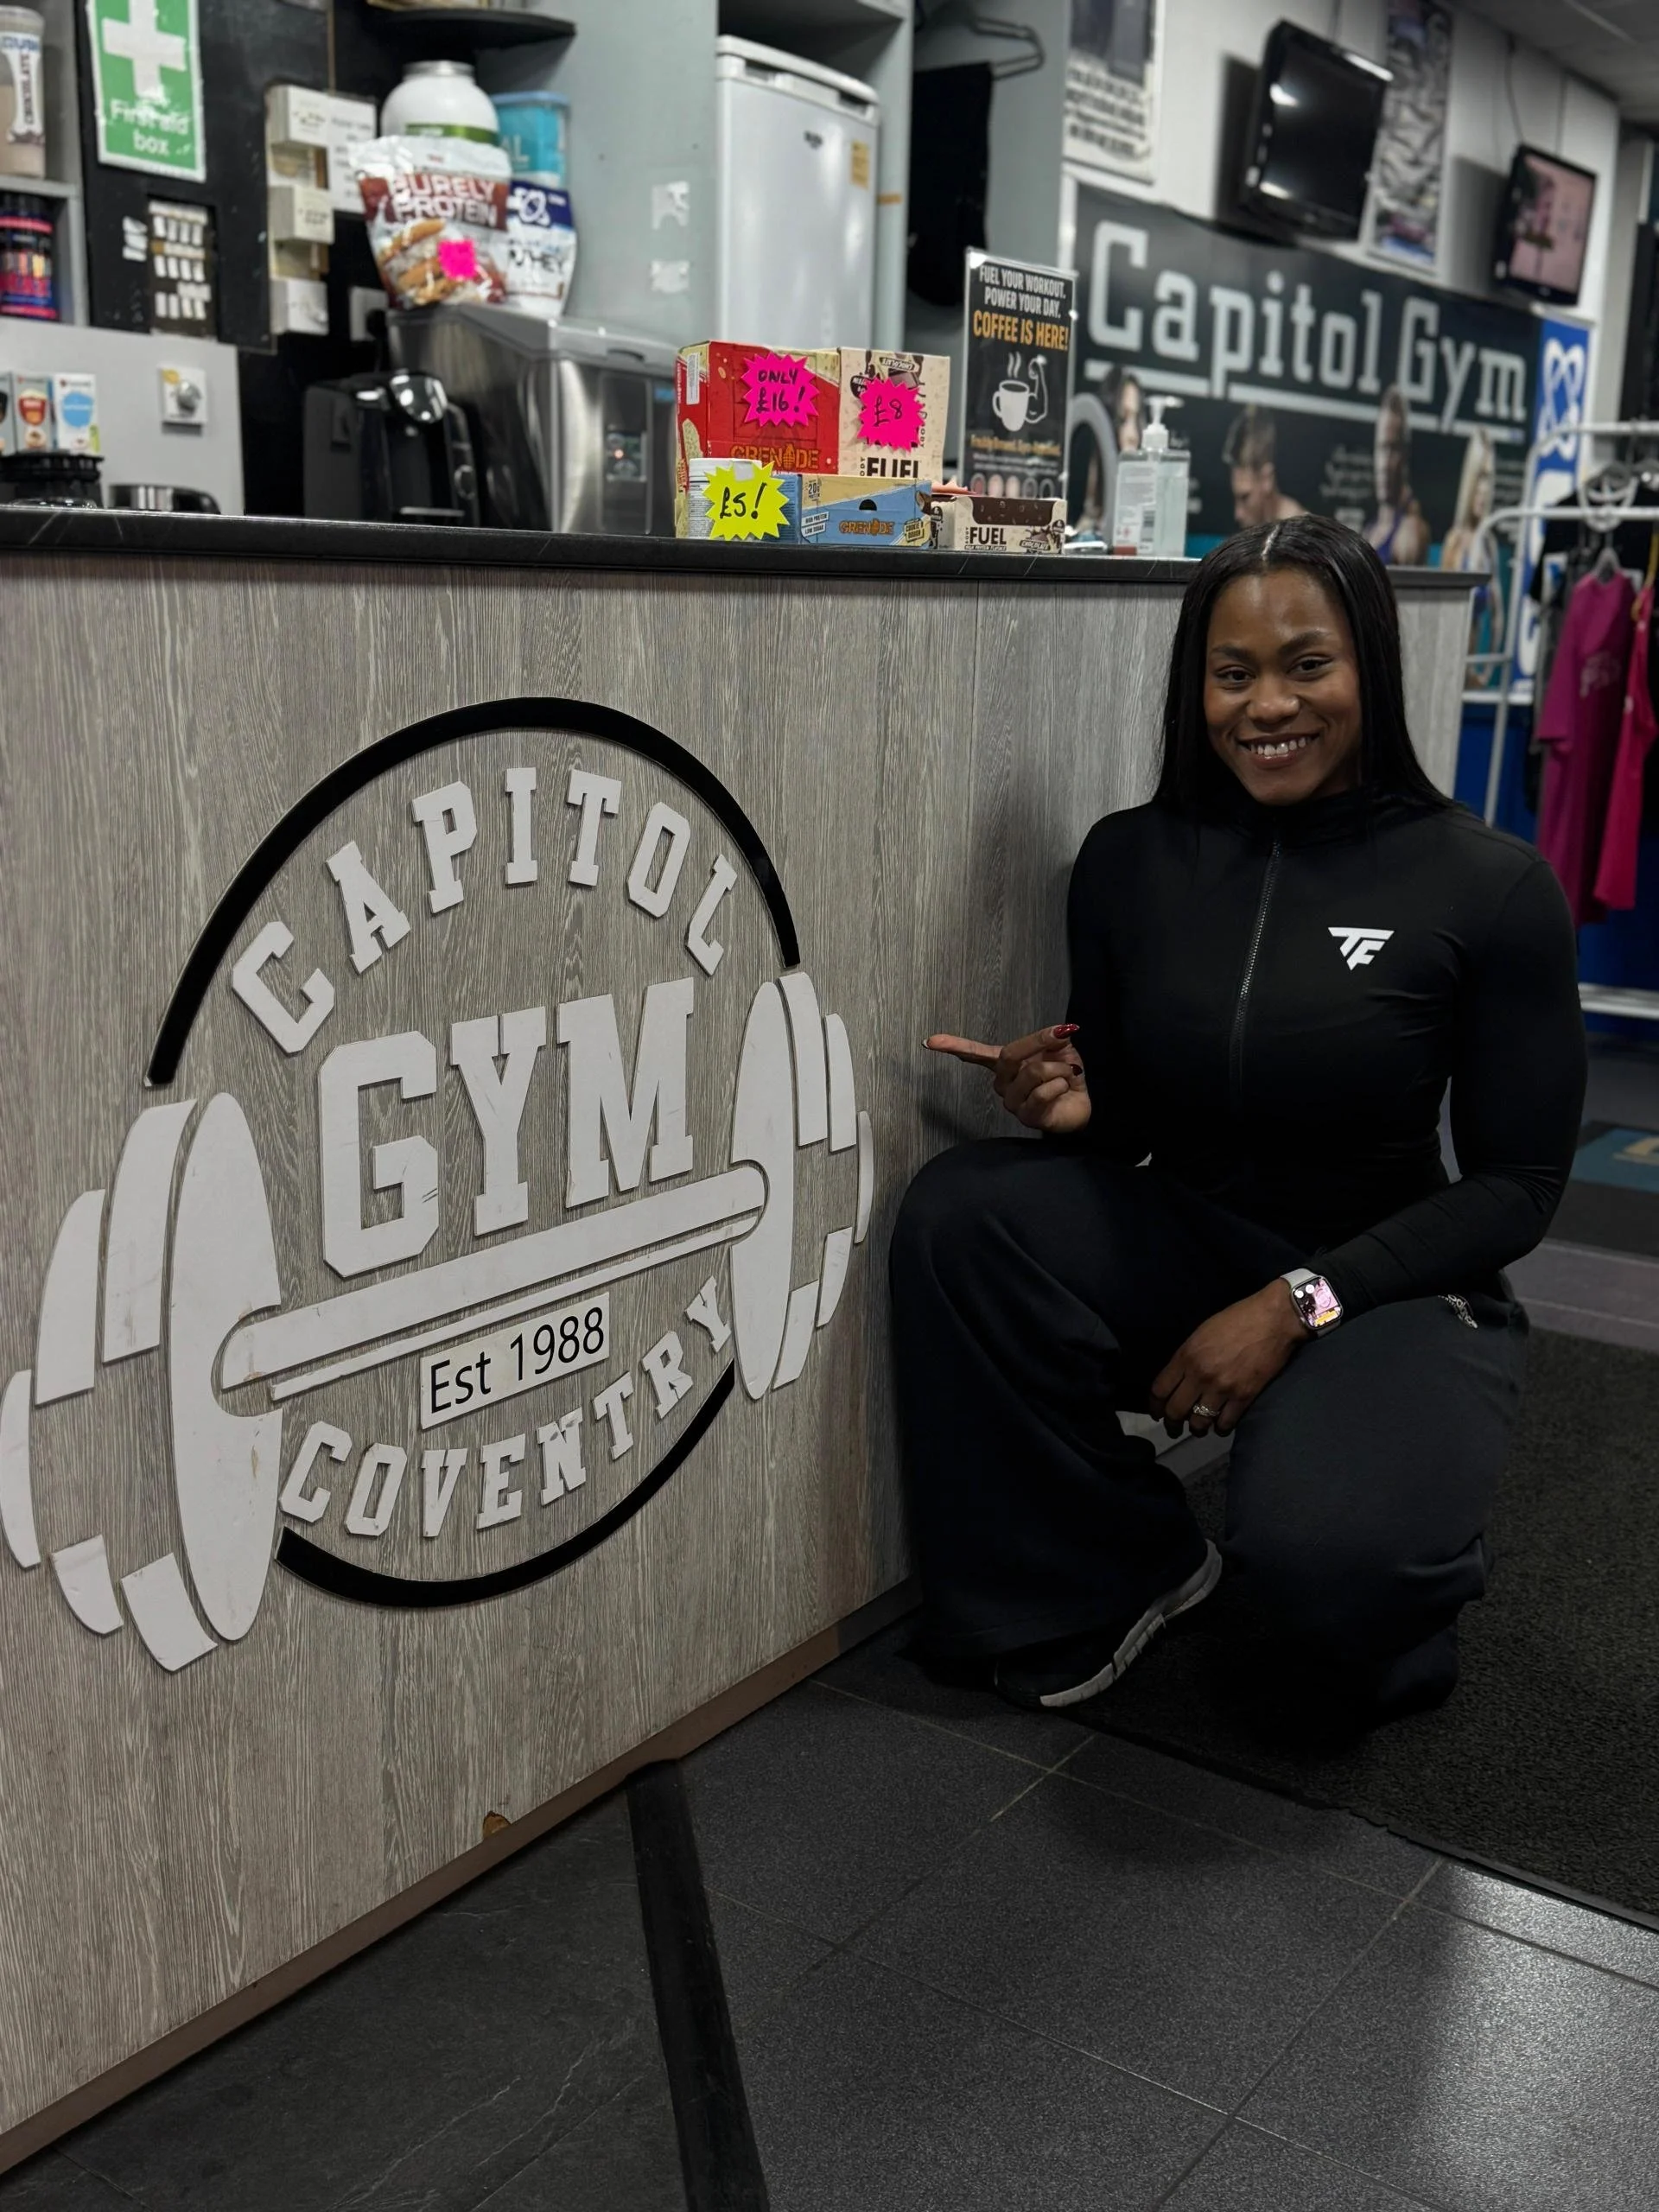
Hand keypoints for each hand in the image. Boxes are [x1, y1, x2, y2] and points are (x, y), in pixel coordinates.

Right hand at [926, 1023, 1091, 1135]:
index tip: (930, 1041)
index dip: (954, 1046)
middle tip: (1060, 1035)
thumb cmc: (1065, 1075)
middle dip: (1038, 1042)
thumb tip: (1060, 1030)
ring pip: (1031, 1073)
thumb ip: (1053, 1038)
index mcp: (1005, 1065)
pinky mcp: (1028, 1117)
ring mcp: (1013, 1102)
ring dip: (1058, 1069)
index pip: (975, 1054)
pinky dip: (1060, 1085)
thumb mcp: (1060, 1048)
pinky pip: (1042, 1094)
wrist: (1081, 1103)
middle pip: (1009, 1055)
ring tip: (1066, 1075)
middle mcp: (1003, 1084)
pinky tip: (1064, 1089)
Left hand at [1148, 1281, 1307, 1437]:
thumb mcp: (1202, 1333)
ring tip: (1199, 1429)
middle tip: (1174, 1428)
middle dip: (1172, 1424)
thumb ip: (1187, 1357)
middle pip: (1175, 1411)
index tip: (1157, 1413)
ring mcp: (1222, 1388)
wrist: (1273, 1319)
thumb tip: (1180, 1379)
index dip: (1154, 1406)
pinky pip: (1225, 1423)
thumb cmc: (1237, 1319)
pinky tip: (1220, 1426)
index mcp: (1186, 1356)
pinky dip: (1220, 1428)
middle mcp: (1200, 1375)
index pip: (1159, 1390)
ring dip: (1197, 1429)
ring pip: (1199, 1422)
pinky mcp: (1244, 1397)